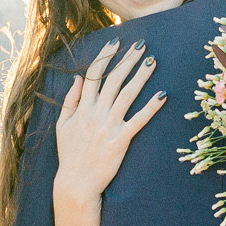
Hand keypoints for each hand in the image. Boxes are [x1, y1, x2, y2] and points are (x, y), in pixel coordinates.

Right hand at [53, 39, 164, 207]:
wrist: (76, 183)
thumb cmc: (69, 155)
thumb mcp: (62, 125)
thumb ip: (70, 100)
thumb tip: (78, 78)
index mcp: (82, 107)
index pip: (94, 74)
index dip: (106, 56)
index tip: (116, 41)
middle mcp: (95, 113)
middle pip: (114, 80)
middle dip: (128, 60)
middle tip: (141, 45)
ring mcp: (108, 126)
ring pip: (127, 95)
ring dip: (141, 76)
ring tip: (152, 61)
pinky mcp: (120, 140)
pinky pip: (138, 120)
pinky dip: (151, 107)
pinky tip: (163, 95)